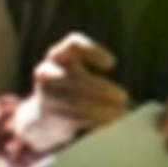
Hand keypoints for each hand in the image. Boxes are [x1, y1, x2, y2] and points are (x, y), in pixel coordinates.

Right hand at [18, 32, 127, 153]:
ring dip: (104, 108)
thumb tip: (124, 97)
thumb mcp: (78, 76)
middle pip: (77, 80)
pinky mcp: (51, 117)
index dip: (93, 51)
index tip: (111, 64)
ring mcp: (47, 96)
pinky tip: (108, 121)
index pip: (73, 45)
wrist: (43, 116)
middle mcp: (47, 72)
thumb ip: (95, 79)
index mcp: (57, 56)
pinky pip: (77, 118)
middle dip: (103, 89)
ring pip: (78, 101)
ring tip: (120, 111)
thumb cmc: (72, 91)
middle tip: (124, 96)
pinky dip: (97, 120)